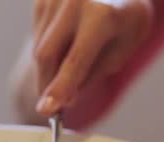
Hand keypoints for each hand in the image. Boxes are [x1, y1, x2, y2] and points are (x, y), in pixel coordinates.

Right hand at [32, 0, 151, 114]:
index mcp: (102, 14)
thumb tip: (65, 98)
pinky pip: (37, 34)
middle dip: (46, 83)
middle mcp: (75, 1)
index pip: (75, 60)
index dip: (60, 87)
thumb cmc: (125, 18)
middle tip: (51, 104)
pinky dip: (49, 47)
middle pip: (46, 55)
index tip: (46, 109)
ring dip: (50, 65)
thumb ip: (92, 73)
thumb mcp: (122, 49)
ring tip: (74, 56)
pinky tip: (67, 39)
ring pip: (39, 46)